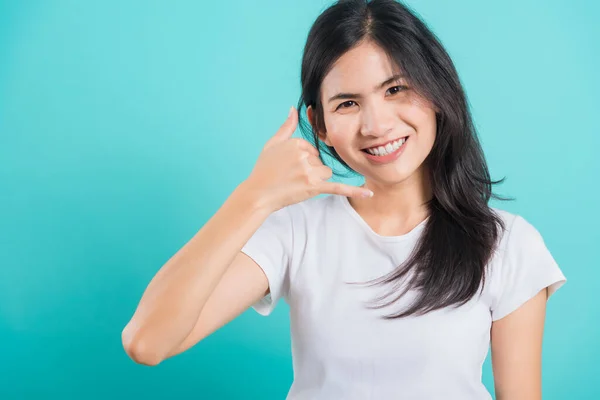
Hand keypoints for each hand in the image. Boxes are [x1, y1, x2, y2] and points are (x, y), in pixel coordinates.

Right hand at [244, 106, 372, 211]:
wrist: (257, 194)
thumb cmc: (263, 170)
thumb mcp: (272, 144)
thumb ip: (287, 126)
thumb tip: (293, 109)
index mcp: (297, 143)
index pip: (312, 149)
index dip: (303, 160)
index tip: (289, 166)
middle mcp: (304, 155)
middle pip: (320, 161)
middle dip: (310, 170)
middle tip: (290, 177)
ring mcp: (309, 171)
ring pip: (326, 173)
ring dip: (316, 180)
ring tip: (296, 184)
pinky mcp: (313, 187)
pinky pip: (338, 187)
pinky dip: (354, 190)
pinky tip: (369, 192)